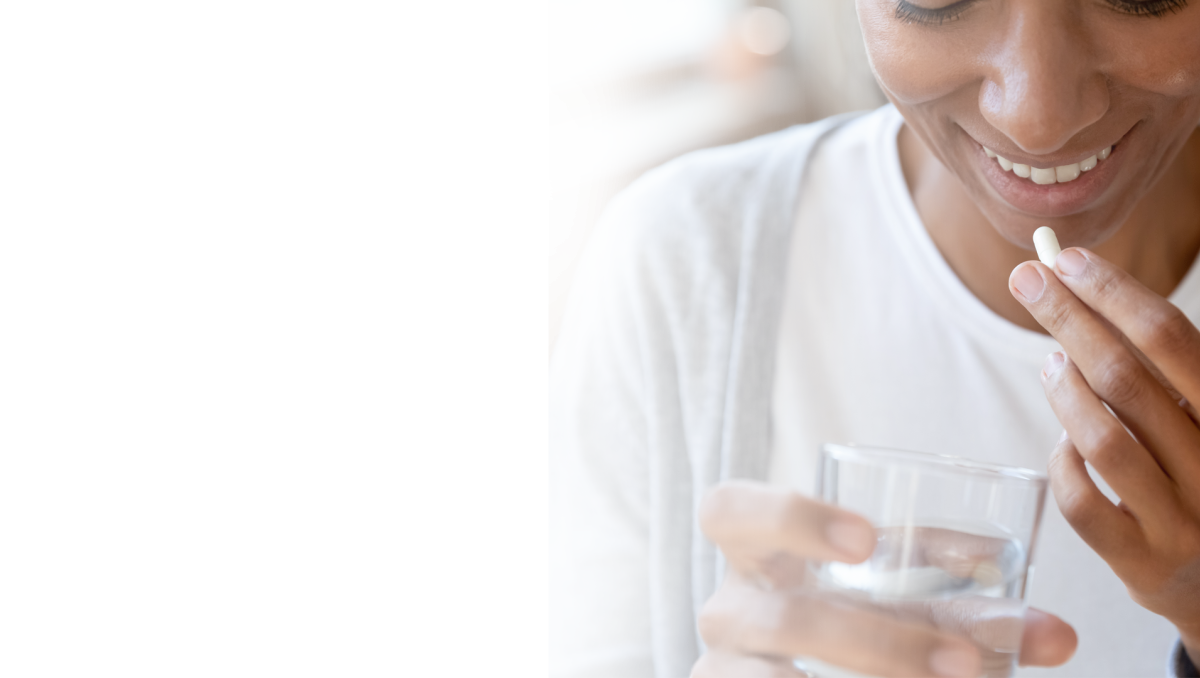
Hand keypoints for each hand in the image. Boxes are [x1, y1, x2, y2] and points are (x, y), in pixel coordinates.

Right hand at [692, 481, 1076, 677]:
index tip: (869, 538)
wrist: (789, 672)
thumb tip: (1059, 636)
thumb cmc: (847, 617)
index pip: (729, 511)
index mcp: (753, 551)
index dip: (789, 517)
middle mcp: (728, 608)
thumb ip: (959, 603)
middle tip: (964, 661)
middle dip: (881, 642)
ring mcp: (724, 669)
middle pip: (781, 617)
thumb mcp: (891, 599)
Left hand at [1008, 247, 1199, 663]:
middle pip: (1128, 379)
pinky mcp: (1144, 564)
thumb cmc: (1198, 474)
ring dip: (1064, 392)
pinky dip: (1063, 463)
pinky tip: (1063, 444)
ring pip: (1105, 441)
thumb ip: (1151, 363)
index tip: (1065, 260)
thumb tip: (1070, 281)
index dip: (1114, 294)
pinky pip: (1084, 504)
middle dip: (1070, 320)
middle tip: (1027, 280)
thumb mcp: (1195, 414)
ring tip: (1050, 362)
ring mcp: (1182, 520)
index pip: (1172, 338)